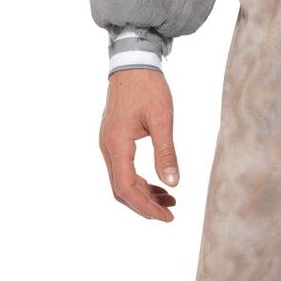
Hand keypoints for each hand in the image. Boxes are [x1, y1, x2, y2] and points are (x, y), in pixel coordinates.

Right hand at [99, 69, 178, 221]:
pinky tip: (158, 183)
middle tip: (170, 213)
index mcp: (117, 143)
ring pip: (121, 180)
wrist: (132, 63)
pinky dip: (139, 180)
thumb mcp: (162, 119)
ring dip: (143, 193)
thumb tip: (173, 183)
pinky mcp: (114, 139)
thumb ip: (166, 152)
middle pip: (121, 189)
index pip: (126, 187)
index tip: (166, 217)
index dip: (145, 206)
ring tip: (169, 200)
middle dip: (145, 204)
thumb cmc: (148, 87)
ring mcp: (108, 143)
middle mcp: (107, 147)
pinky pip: (123, 168)